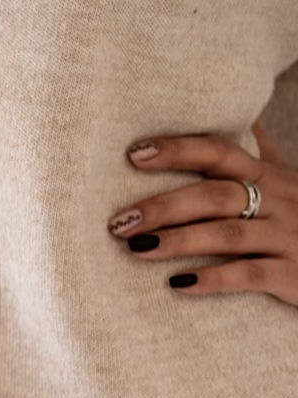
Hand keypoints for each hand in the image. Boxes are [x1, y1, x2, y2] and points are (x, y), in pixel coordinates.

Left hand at [109, 123, 297, 303]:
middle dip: (164, 206)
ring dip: (179, 241)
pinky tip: (177, 283)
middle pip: (215, 195)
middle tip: (118, 221)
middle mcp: (278, 201)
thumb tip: (231, 114)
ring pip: (229, 235)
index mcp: (267, 175)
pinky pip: (251, 275)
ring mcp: (287, 237)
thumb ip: (254, 151)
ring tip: (136, 249)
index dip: (178, 150)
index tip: (133, 154)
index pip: (219, 152)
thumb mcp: (283, 179)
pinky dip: (214, 279)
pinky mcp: (294, 273)